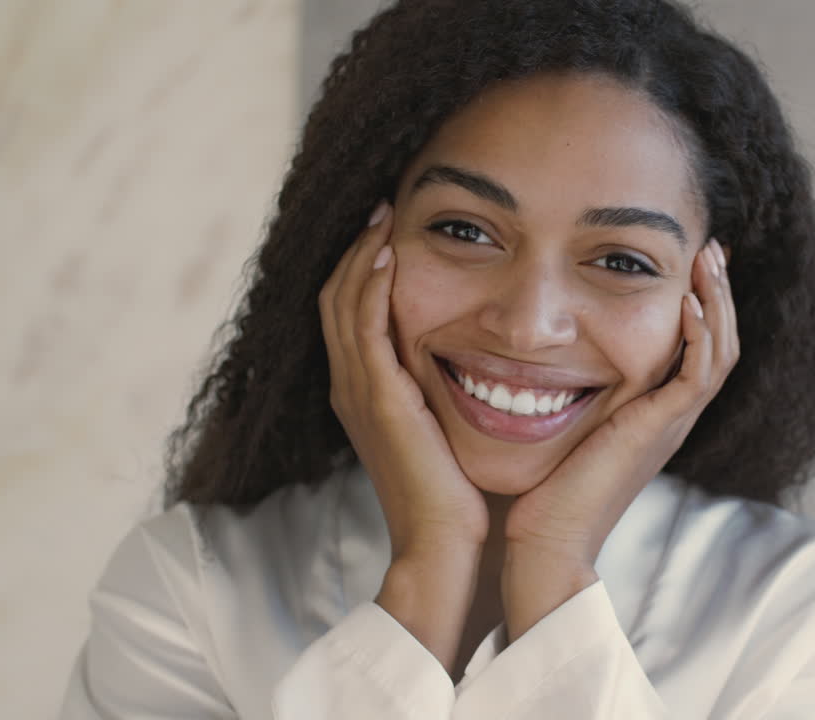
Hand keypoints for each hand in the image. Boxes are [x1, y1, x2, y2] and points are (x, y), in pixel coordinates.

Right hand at [319, 201, 489, 560]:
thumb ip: (445, 392)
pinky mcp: (377, 398)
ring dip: (360, 254)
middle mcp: (352, 389)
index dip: (361, 270)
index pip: (348, 314)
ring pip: (341, 303)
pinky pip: (363, 326)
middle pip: (334, 299)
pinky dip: (370, 286)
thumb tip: (480, 359)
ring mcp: (359, 393)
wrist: (447, 545)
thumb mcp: (445, 430)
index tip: (388, 232)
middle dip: (354, 250)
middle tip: (380, 208)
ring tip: (381, 215)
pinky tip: (388, 254)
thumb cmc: (459, 495)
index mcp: (364, 395)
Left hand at [501, 241, 737, 630]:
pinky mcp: (660, 430)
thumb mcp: (561, 423)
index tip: (689, 263)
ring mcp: (671, 425)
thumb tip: (537, 351)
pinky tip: (688, 300)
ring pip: (720, 353)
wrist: (545, 540)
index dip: (701, 305)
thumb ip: (567, 388)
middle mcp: (671, 418)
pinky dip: (699, 336)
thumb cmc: (540, 489)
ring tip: (708, 258)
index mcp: (654, 415)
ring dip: (717, 302)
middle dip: (718, 292)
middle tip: (711, 247)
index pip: (696, 349)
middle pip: (720, 344)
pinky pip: (698, 375)